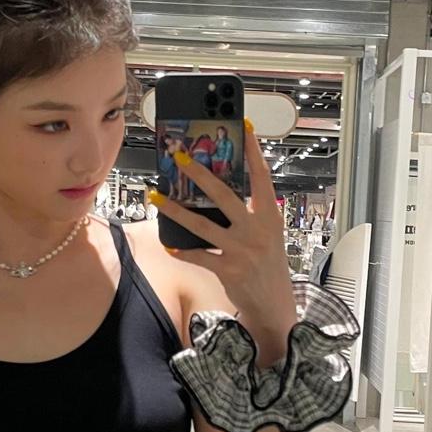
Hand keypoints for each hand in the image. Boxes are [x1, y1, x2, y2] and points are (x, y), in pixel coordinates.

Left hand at [149, 120, 296, 327]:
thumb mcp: (268, 233)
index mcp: (269, 215)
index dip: (253, 150)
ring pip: (202, 225)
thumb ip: (252, 212)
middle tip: (180, 157)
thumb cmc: (268, 264)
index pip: (261, 176)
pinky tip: (168, 245)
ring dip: (176, 210)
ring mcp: (242, 250)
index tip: (244, 126)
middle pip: (224, 195)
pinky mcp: (229, 270)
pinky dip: (182, 250)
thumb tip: (221, 188)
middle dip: (199, 174)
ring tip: (156, 197)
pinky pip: (198, 256)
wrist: (274, 305)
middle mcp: (257, 230)